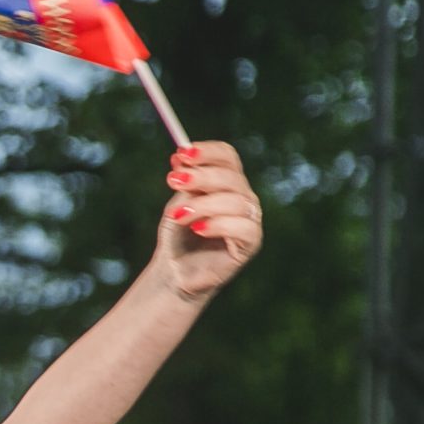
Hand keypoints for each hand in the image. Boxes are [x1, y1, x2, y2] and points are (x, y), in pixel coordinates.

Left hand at [150, 141, 263, 301]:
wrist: (175, 271)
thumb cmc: (179, 235)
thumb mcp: (179, 203)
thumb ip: (185, 183)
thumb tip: (181, 156)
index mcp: (227, 182)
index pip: (227, 157)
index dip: (207, 152)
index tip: (181, 153)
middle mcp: (243, 197)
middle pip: (231, 177)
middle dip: (201, 177)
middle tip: (173, 181)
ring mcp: (250, 220)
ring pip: (236, 202)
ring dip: (203, 205)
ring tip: (177, 215)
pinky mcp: (250, 244)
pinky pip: (243, 227)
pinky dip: (218, 225)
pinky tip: (197, 229)